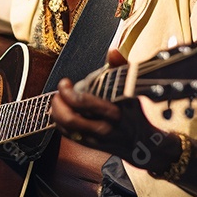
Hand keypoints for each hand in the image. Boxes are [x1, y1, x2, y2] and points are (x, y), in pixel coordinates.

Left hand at [50, 51, 177, 171]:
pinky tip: (59, 112)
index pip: (84, 103)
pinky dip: (59, 123)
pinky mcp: (89, 144)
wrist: (141, 141)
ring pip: (66, 129)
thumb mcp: (132, 89)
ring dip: (56, 113)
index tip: (65, 82)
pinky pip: (68, 135)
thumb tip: (113, 51)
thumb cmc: (134, 112)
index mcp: (114, 113)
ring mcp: (95, 139)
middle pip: (71, 119)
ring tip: (57, 100)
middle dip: (58, 104)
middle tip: (58, 93)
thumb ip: (121, 68)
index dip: (68, 92)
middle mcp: (103, 128)